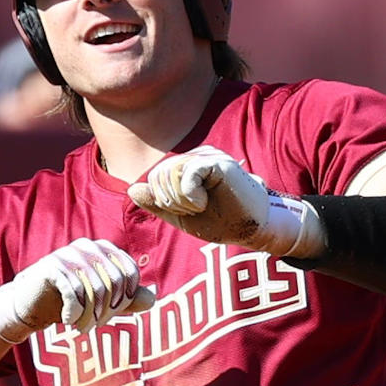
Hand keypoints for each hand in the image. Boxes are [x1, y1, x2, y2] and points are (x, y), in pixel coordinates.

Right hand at [0, 237, 149, 341]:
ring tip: (82, 327)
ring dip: (90, 316)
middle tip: (94, 325)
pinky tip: (67, 320)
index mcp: (104, 249)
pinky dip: (74, 312)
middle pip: (115, 283)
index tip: (110, 315)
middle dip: (107, 310)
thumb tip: (152, 297)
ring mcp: (69, 254)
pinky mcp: (52, 267)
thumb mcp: (103, 299)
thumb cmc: (71, 299)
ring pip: (96, 290)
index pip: (130, 274)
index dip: (125, 300)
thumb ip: (128, 298)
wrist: (31, 303)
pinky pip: (75, 292)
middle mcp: (89, 247)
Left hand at [129, 144, 315, 254]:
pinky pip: (186, 173)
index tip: (188, 210)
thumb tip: (133, 189)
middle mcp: (197, 156)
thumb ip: (157, 203)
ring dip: (182, 200)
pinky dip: (190, 195)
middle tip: (196, 209)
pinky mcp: (218, 162)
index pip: (155, 177)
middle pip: (159, 174)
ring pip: (170, 174)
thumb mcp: (181, 215)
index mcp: (188, 166)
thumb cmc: (222, 221)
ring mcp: (208, 156)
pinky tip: (204, 201)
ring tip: (202, 205)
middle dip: (171, 200)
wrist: (252, 229)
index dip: (163, 200)